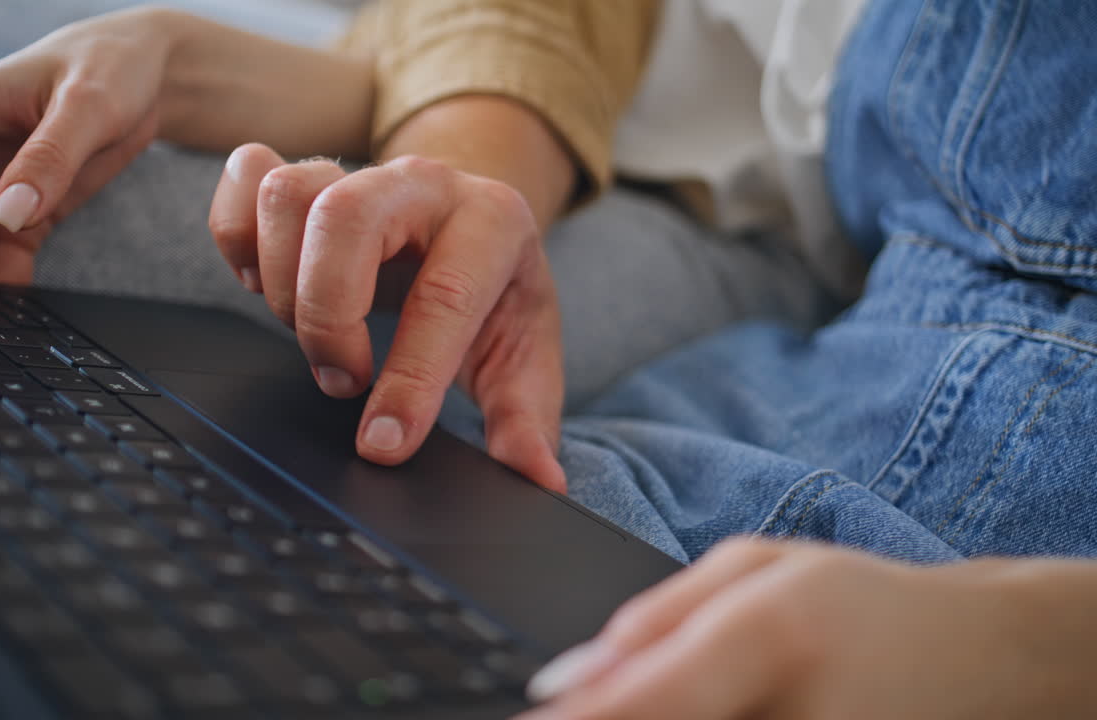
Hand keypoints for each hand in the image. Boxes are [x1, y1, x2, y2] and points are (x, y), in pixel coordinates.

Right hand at [209, 144, 566, 491]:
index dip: (409, 379)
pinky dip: (237, 234)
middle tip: (344, 381)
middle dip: (327, 318)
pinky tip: (264, 283)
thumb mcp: (524, 355)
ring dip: (282, 283)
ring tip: (312, 334)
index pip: (445, 295)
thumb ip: (526, 421)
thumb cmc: (496, 293)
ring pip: (288, 196)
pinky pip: (246, 174)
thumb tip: (537, 479)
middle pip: (343, 219)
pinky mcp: (306, 174)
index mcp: (494, 223)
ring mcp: (358, 171)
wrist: (475, 225)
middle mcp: (423, 185)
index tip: (383, 444)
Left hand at [519, 538, 1096, 718]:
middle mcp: (789, 717)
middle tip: (569, 704)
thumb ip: (656, 619)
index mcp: (767, 639)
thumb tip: (564, 677)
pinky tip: (682, 711)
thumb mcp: (756, 569)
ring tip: (642, 698)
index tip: (524, 719)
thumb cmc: (860, 603)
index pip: (639, 702)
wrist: (977, 662)